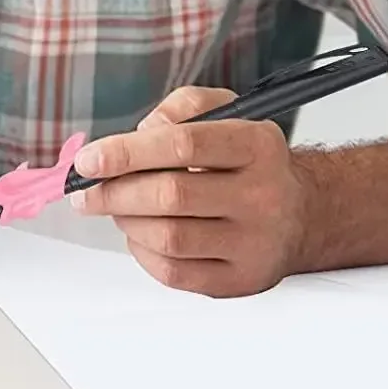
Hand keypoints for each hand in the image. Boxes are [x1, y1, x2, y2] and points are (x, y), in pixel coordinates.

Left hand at [72, 86, 312, 296]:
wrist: (302, 212)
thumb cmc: (248, 161)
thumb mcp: (226, 112)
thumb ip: (181, 108)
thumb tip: (141, 132)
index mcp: (256, 146)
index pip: (183, 144)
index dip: (126, 152)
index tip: (88, 160)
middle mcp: (262, 195)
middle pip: (170, 195)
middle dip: (113, 192)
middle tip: (85, 191)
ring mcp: (255, 243)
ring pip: (168, 237)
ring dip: (126, 221)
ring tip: (117, 207)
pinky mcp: (242, 280)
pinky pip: (175, 273)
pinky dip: (143, 252)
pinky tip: (141, 234)